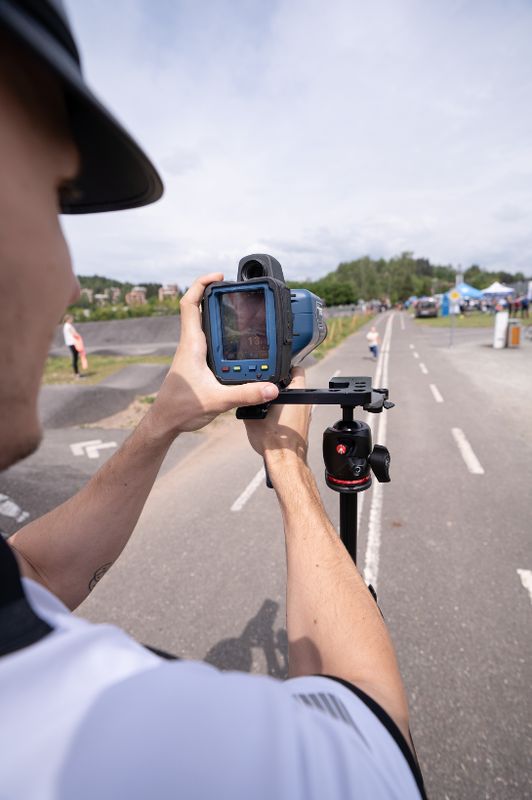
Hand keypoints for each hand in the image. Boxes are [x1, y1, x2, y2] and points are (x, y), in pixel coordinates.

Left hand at [150, 273, 278, 434]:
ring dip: (216, 314)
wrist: (165, 422)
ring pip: (202, 325)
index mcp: (192, 345)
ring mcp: (191, 354)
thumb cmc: (180, 408)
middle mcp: (190, 345)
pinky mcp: (195, 365)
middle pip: (197, 309)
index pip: (190, 304)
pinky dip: (219, 335)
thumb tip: (270, 388)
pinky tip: (233, 343)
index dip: (201, 285)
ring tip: (236, 311)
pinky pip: (207, 342)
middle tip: (233, 292)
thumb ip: (245, 393)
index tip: (218, 278)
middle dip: (213, 295)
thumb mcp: (217, 400)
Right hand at [244, 368, 310, 464]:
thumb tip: (245, 396)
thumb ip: (250, 400)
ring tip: (266, 406)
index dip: (286, 366)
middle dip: (280, 384)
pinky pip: (293, 413)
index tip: (275, 368)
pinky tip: (272, 420)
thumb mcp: (253, 415)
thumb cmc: (273, 440)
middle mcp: (305, 403)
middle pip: (294, 384)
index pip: (297, 369)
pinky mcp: (303, 426)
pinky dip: (284, 413)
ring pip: (294, 400)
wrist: (283, 461)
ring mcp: (306, 415)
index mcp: (297, 393)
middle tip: (265, 388)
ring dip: (282, 400)